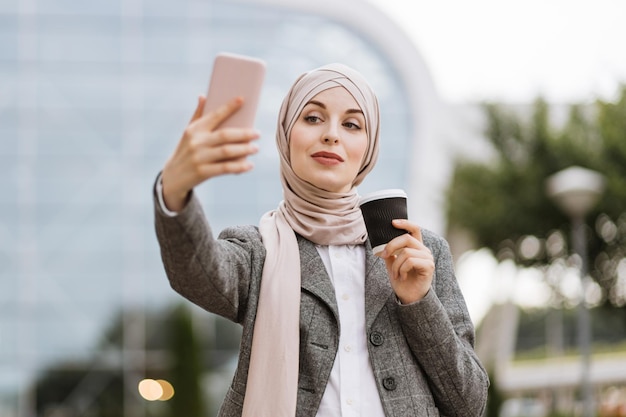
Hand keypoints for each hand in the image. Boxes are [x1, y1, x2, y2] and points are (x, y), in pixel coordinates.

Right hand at [161, 96, 259, 210]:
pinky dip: (239, 166)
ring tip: (256, 148)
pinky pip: (225, 168)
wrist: (173, 176)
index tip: (242, 99)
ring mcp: (199, 157)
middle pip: (225, 135)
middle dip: (243, 133)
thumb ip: (197, 115)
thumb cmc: (186, 150)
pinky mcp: (203, 172)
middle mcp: (196, 142)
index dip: (228, 107)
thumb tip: (203, 96)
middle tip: (258, 133)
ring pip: (227, 151)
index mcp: (194, 129)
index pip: (214, 115)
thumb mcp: (188, 133)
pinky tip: (249, 165)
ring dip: (244, 149)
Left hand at [379, 219, 434, 303]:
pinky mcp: (428, 266)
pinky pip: (410, 261)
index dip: (405, 223)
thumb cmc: (402, 281)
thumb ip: (390, 253)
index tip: (392, 222)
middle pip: (406, 238)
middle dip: (391, 246)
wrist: (409, 298)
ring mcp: (427, 258)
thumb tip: (381, 244)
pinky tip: (402, 277)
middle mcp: (424, 250)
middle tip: (383, 256)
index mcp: (416, 247)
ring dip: (396, 265)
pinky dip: (402, 269)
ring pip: (406, 252)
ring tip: (395, 274)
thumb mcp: (392, 264)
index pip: (414, 229)